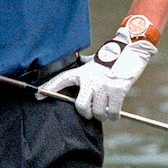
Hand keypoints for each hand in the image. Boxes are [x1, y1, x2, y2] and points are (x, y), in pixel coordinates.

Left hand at [39, 41, 155, 120]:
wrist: (130, 51)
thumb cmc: (110, 60)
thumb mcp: (92, 64)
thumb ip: (84, 74)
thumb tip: (76, 83)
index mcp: (83, 72)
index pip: (62, 80)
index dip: (50, 88)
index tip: (37, 96)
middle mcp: (91, 80)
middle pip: (80, 106)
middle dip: (86, 113)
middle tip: (91, 112)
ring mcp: (104, 86)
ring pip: (98, 112)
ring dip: (102, 116)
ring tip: (105, 111)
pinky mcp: (118, 91)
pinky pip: (112, 113)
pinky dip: (113, 116)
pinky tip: (113, 113)